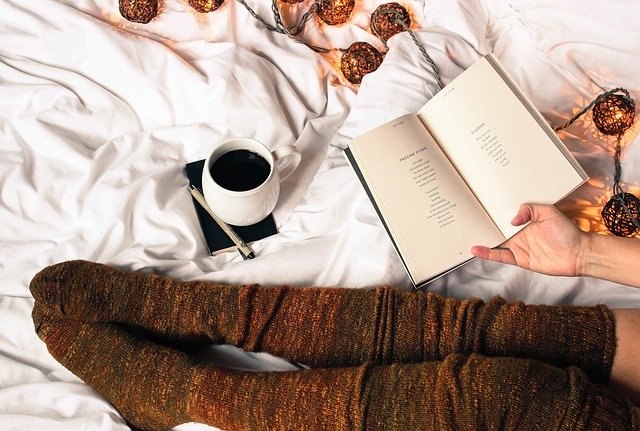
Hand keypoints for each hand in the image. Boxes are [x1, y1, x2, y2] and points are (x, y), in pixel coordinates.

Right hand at [471, 203, 588, 276]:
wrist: (579, 253)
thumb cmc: (567, 232)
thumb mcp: (549, 212)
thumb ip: (530, 210)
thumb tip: (512, 220)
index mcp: (525, 221)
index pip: (504, 216)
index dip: (492, 213)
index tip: (479, 207)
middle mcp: (519, 234)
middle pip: (497, 229)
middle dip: (483, 225)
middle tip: (467, 220)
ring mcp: (518, 247)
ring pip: (495, 243)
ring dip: (482, 240)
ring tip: (466, 234)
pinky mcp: (519, 259)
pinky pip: (501, 256)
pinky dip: (488, 254)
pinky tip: (477, 250)